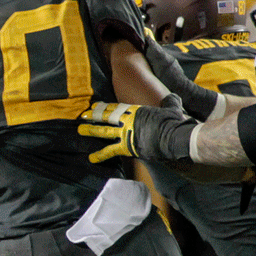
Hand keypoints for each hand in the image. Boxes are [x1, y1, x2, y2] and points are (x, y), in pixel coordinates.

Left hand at [77, 94, 198, 162]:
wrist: (175, 137)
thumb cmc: (175, 123)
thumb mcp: (172, 108)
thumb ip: (170, 102)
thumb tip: (173, 97)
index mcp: (137, 111)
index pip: (117, 108)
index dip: (105, 107)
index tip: (96, 106)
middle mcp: (129, 121)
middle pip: (107, 117)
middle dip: (94, 116)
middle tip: (83, 116)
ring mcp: (127, 133)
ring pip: (105, 131)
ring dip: (92, 130)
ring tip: (80, 130)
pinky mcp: (128, 147)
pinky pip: (111, 150)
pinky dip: (101, 154)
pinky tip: (91, 158)